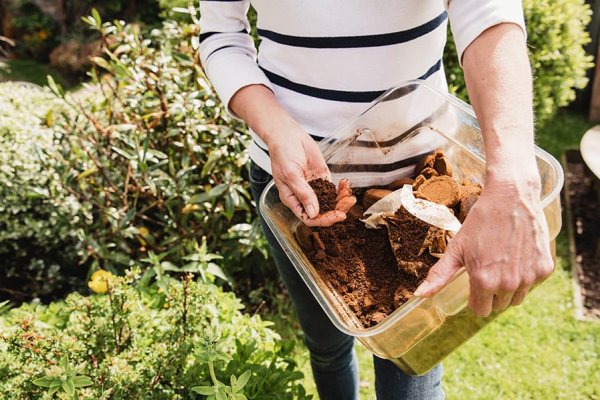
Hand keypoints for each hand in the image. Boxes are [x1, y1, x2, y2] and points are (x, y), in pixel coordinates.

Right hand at [268, 126, 354, 226]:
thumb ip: (303, 193)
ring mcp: (314, 187)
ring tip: (350, 195)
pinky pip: (334, 188)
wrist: (288, 135)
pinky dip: (341, 189)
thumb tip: (313, 213)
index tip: (337, 215)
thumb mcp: (291, 174)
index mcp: (292, 199)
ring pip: (330, 201)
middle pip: (322, 212)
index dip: (323, 220)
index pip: (308, 217)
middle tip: (348, 203)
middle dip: (336, 210)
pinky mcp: (322, 178)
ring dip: (341, 200)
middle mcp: (304, 196)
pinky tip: (346, 184)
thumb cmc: (282, 154)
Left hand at [413, 179, 553, 316]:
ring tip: (502, 262)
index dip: (475, 297)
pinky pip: (533, 284)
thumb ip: (439, 275)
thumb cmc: (480, 222)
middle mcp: (508, 284)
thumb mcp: (456, 248)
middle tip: (488, 267)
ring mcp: (529, 277)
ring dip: (509, 287)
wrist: (511, 198)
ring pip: (516, 298)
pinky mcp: (545, 269)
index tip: (474, 281)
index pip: (480, 310)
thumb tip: (419, 295)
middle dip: (491, 292)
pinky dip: (526, 275)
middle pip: (498, 306)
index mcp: (484, 281)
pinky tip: (517, 255)